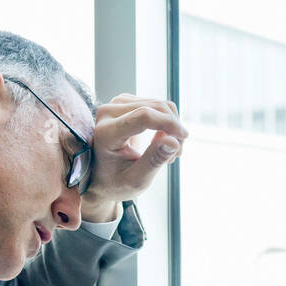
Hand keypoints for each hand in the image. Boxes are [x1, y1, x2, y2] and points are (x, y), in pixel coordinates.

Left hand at [79, 93, 188, 219]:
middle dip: (173, 128)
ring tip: (169, 152)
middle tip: (176, 154)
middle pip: (154, 108)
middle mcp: (108, 112)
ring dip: (172, 126)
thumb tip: (174, 140)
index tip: (183, 138)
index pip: (143, 116)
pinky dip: (167, 122)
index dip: (168, 124)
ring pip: (159, 105)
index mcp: (106, 134)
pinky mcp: (126, 102)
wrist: (101, 177)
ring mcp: (116, 104)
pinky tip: (163, 142)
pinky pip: (157, 105)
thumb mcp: (136, 180)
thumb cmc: (116, 183)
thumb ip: (154, 161)